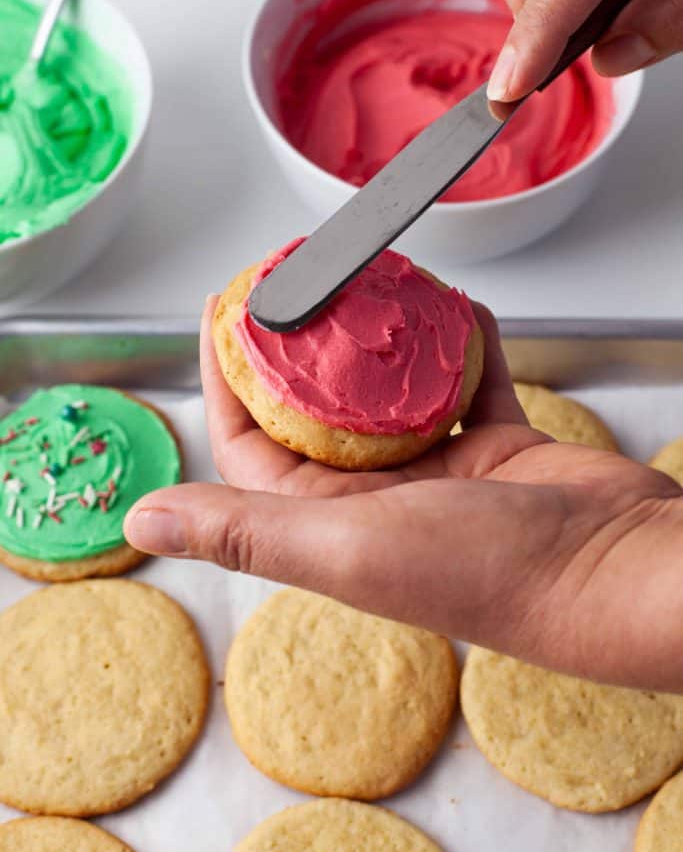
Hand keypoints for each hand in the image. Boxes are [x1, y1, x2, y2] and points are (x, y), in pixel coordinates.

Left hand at [124, 297, 682, 691]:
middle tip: (295, 280)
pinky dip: (463, 347)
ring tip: (371, 283)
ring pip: (393, 393)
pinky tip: (459, 309)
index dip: (228, 380)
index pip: (251, 447)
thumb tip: (144, 520)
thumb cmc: (489, 571)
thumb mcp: (347, 545)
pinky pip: (468, 385)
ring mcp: (441, 476)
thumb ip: (245, 530)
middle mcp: (377, 503)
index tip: (224, 310)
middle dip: (303, 346)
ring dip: (382, 342)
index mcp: (329, 527)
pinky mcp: (499, 453)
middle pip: (320, 410)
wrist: (615, 572)